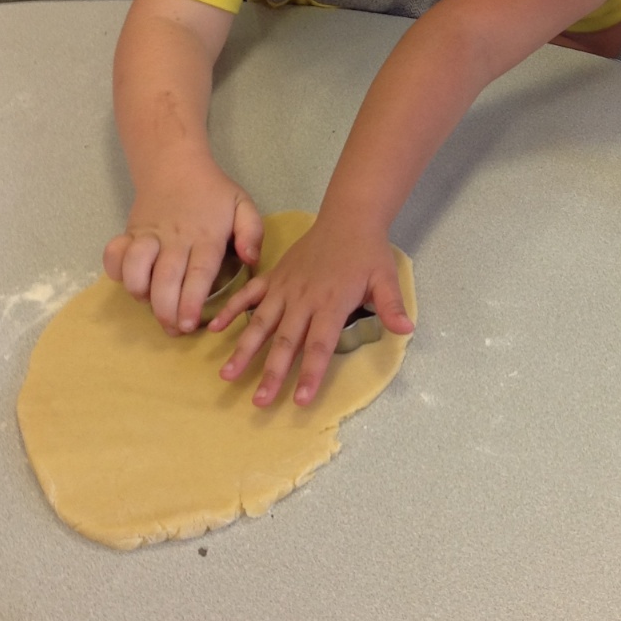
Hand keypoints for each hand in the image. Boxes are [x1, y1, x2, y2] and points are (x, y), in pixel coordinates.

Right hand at [103, 159, 262, 335]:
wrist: (174, 164)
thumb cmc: (213, 192)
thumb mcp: (242, 205)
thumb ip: (251, 232)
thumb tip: (252, 259)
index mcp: (205, 235)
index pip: (198, 272)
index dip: (192, 300)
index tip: (190, 323)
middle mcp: (174, 237)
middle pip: (165, 277)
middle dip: (166, 308)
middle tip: (174, 330)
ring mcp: (148, 234)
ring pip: (135, 266)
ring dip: (139, 291)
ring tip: (150, 306)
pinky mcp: (129, 232)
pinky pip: (114, 253)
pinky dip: (115, 270)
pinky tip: (128, 281)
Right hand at [211, 219, 413, 407]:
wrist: (347, 218)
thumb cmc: (368, 253)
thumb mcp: (386, 278)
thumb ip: (392, 306)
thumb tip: (406, 330)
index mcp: (332, 302)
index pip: (320, 345)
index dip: (311, 373)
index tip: (300, 400)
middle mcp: (304, 298)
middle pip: (286, 341)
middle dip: (272, 373)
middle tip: (259, 401)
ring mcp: (284, 287)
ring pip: (261, 322)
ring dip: (244, 349)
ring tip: (228, 374)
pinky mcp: (273, 276)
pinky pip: (248, 294)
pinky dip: (230, 310)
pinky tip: (214, 329)